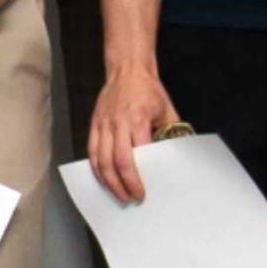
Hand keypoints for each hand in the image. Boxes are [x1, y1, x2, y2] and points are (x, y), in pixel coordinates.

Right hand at [86, 66, 168, 203]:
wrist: (127, 69)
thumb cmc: (148, 89)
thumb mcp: (167, 110)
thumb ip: (171, 133)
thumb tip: (175, 157)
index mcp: (138, 119)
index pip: (137, 155)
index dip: (138, 178)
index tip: (143, 191)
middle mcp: (118, 122)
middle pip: (117, 162)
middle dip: (123, 184)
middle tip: (131, 198)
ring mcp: (103, 124)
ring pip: (101, 160)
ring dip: (109, 181)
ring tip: (118, 194)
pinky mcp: (94, 124)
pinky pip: (92, 151)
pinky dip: (96, 168)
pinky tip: (104, 179)